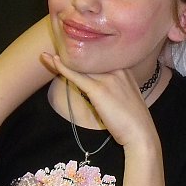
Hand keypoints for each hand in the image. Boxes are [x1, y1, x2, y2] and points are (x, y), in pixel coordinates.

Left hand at [43, 53, 157, 149]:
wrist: (140, 134)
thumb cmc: (133, 120)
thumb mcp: (126, 97)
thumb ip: (115, 87)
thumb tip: (101, 90)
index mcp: (124, 69)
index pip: (99, 58)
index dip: (83, 57)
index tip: (69, 53)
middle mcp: (117, 69)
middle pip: (89, 59)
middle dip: (71, 57)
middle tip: (54, 52)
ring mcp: (109, 78)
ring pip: (81, 66)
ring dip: (61, 61)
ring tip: (45, 56)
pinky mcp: (99, 90)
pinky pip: (77, 76)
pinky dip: (63, 69)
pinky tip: (52, 61)